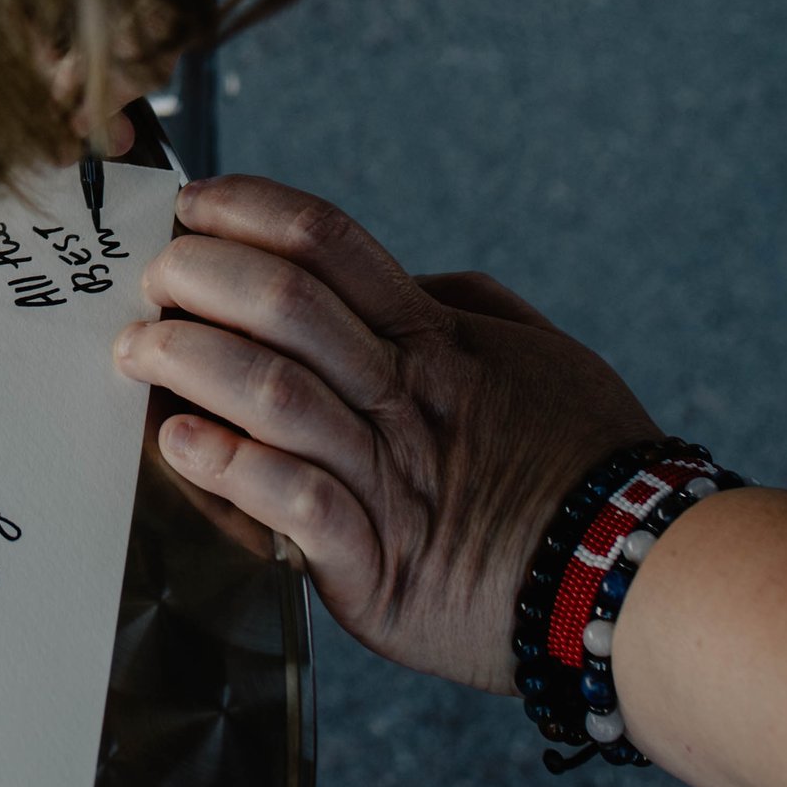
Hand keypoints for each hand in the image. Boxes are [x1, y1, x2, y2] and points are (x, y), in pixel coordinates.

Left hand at [114, 174, 657, 687]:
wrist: (646, 583)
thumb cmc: (592, 465)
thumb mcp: (541, 358)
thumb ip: (467, 309)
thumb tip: (409, 278)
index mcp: (437, 341)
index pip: (332, 243)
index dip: (251, 210)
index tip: (193, 203)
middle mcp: (407, 398)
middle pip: (289, 305)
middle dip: (202, 276)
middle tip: (153, 277)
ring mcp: (391, 480)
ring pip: (278, 395)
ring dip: (193, 363)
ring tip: (139, 352)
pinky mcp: (380, 568)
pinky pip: (297, 504)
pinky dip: (230, 470)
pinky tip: (180, 448)